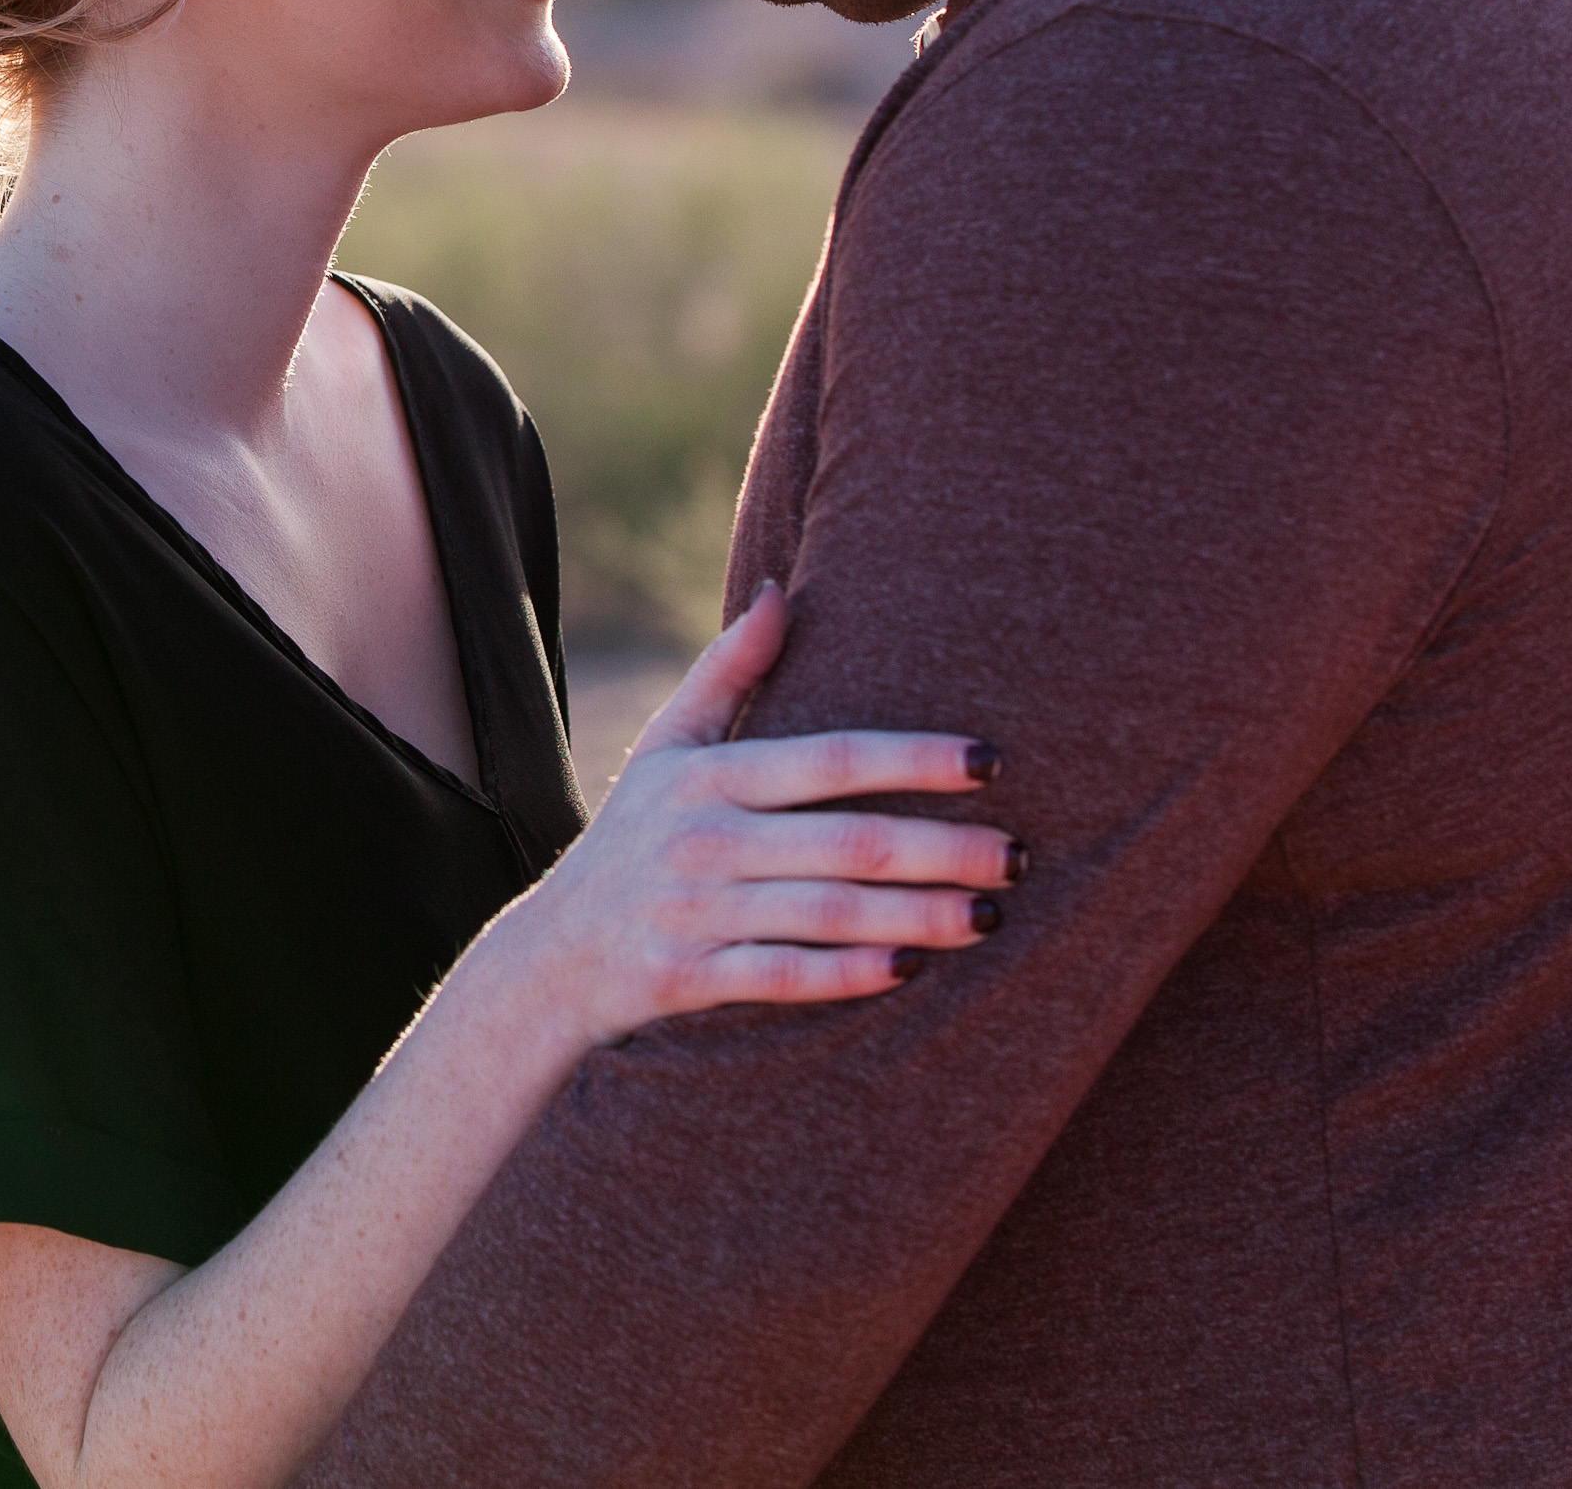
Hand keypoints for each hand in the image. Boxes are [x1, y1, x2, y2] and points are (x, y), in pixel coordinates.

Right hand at [482, 584, 1013, 1054]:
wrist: (551, 957)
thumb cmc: (632, 838)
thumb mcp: (667, 748)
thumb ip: (728, 671)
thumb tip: (782, 592)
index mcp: (706, 776)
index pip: (830, 760)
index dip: (914, 759)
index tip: (991, 761)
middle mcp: (701, 839)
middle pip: (845, 842)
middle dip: (941, 848)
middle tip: (1020, 854)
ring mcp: (693, 912)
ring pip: (824, 913)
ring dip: (915, 914)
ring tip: (990, 914)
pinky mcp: (685, 979)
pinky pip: (782, 976)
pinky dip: (847, 974)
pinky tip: (912, 970)